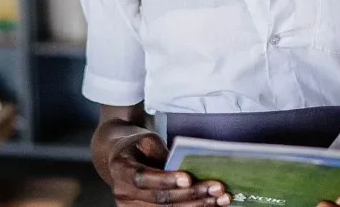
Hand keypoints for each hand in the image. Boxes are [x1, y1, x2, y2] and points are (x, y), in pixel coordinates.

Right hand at [104, 131, 230, 205]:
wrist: (118, 157)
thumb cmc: (136, 145)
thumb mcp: (146, 139)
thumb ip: (162, 153)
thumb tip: (189, 166)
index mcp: (121, 169)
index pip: (143, 178)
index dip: (166, 180)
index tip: (188, 178)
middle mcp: (123, 193)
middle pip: (160, 200)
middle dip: (192, 195)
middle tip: (217, 188)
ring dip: (197, 206)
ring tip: (221, 199)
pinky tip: (210, 206)